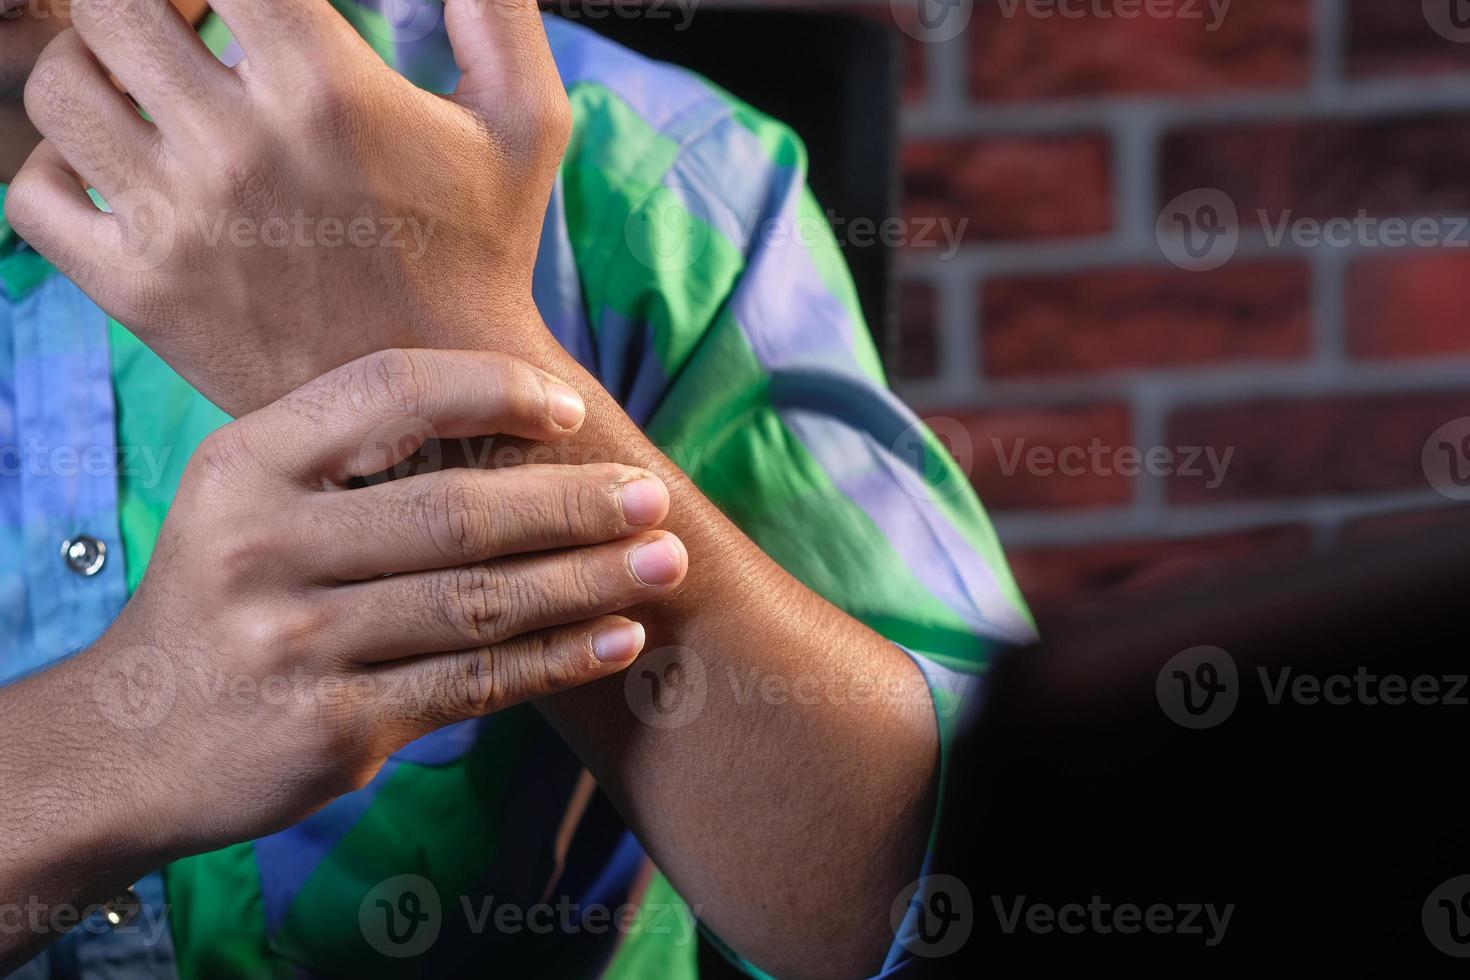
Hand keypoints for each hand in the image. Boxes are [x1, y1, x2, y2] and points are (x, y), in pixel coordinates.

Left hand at [4, 0, 568, 415]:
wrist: (449, 405)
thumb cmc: (482, 255)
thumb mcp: (529, 125)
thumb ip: (498, 11)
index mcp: (327, 90)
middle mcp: (239, 150)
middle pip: (109, 4)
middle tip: (183, 19)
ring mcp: (178, 226)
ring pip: (59, 89)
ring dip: (93, 69)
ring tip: (145, 92)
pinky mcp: (139, 295)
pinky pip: (33, 197)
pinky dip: (58, 172)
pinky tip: (123, 175)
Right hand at [43, 348, 687, 857]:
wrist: (128, 745)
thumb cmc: (223, 600)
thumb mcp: (245, 499)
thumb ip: (346, 455)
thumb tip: (511, 416)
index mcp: (246, 466)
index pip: (391, 392)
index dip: (494, 390)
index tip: (569, 410)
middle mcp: (265, 549)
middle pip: (456, 511)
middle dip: (574, 502)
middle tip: (652, 497)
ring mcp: (297, 645)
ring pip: (480, 602)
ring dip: (589, 580)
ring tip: (664, 563)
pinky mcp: (334, 729)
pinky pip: (475, 683)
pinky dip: (559, 658)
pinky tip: (620, 638)